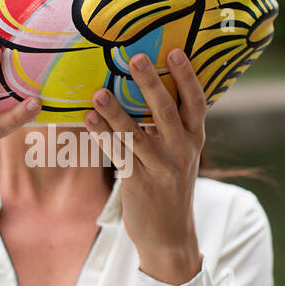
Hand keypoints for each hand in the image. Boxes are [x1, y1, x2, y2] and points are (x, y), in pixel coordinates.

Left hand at [82, 49, 204, 285]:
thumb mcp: (180, 155)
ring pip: (136, 134)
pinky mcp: (140, 183)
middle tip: (134, 58)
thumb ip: (169, 128)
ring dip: (116, 111)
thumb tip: (148, 89)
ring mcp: (161, 168)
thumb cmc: (170, 187)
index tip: (176, 50)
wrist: (170, 235)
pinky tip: (87, 120)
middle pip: (166, 111)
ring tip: (98, 91)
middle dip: (150, 83)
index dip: (187, 76)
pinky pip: (118, 155)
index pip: (196, 102)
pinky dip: (102, 136)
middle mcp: (181, 150)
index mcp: (194, 138)